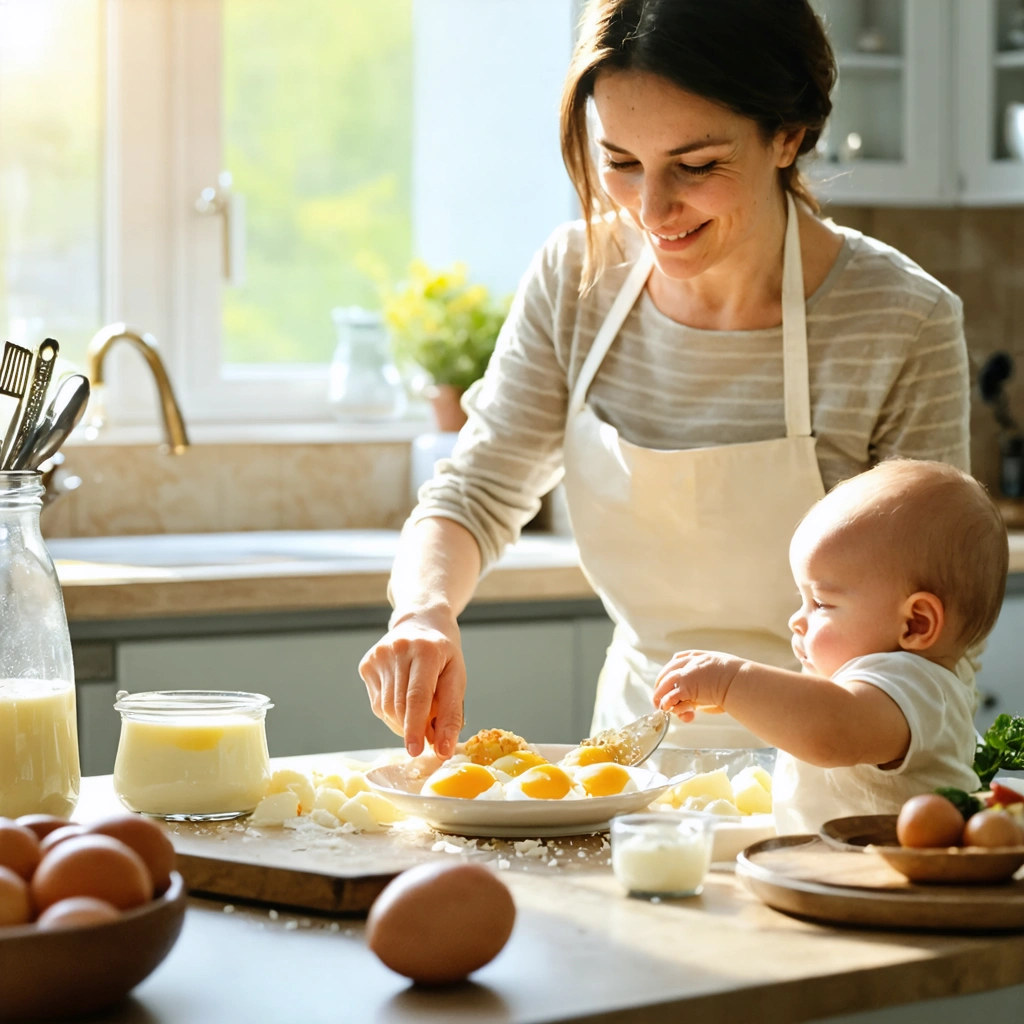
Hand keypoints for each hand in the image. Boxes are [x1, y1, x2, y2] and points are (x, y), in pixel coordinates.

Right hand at [358, 608, 465, 758]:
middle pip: (399, 706)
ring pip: (385, 709)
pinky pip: (377, 704)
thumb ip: (451, 714)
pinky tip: (402, 699)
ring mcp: (378, 656)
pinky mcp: (366, 664)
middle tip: (426, 737)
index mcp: (426, 650)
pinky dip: (392, 712)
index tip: (415, 750)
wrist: (421, 621)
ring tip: (417, 714)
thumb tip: (443, 749)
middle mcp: (398, 649)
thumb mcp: (457, 677)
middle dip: (412, 729)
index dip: (416, 726)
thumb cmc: (443, 653)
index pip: (417, 696)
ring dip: (402, 723)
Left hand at [652, 650, 745, 721]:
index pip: (679, 658)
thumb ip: (712, 679)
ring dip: (660, 696)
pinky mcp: (686, 688)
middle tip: (659, 695)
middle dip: (661, 684)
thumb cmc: (738, 680)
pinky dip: (668, 704)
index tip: (668, 676)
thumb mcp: (723, 672)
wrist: (740, 681)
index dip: (671, 669)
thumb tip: (707, 692)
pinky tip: (668, 709)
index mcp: (701, 657)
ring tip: (660, 706)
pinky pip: (672, 697)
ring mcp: (687, 674)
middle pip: (668, 671)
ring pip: (665, 683)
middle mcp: (691, 663)